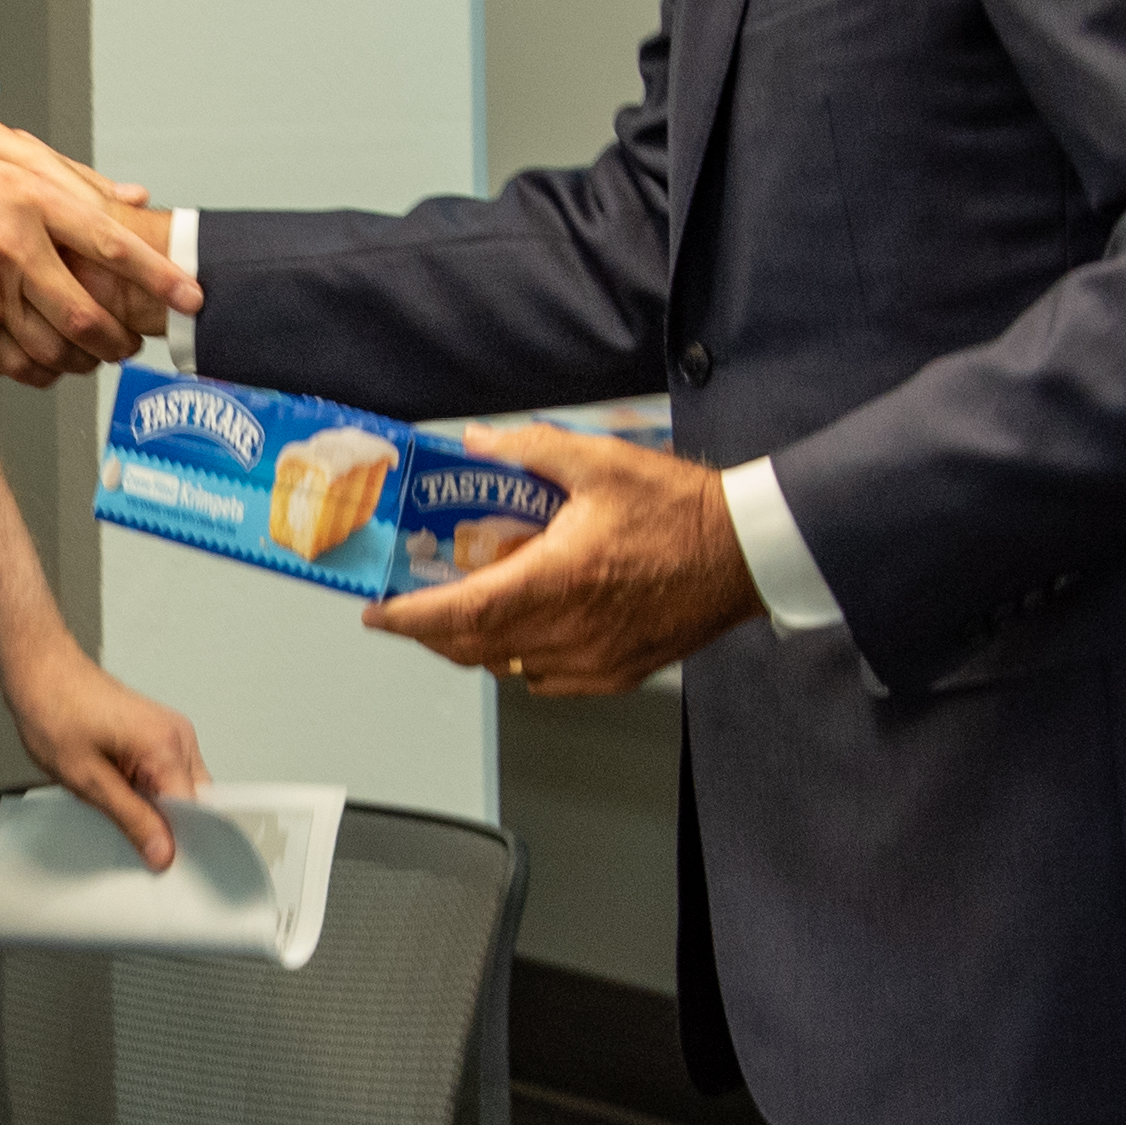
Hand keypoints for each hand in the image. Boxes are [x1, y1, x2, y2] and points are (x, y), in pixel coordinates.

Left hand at [0, 631, 203, 868]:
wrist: (40, 670)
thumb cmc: (54, 710)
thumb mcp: (87, 779)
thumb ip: (131, 818)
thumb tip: (161, 851)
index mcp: (166, 745)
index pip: (196, 812)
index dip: (178, 841)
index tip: (160, 860)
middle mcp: (177, 735)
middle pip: (192, 801)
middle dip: (162, 822)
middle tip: (125, 826)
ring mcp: (169, 731)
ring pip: (178, 789)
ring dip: (150, 803)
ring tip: (110, 793)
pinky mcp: (157, 732)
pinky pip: (164, 772)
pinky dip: (144, 786)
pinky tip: (114, 784)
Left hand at [359, 426, 757, 693]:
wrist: (747, 554)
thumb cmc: (681, 511)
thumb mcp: (599, 461)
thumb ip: (528, 451)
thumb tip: (474, 444)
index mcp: (558, 580)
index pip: (463, 614)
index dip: (411, 619)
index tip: (378, 613)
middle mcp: (570, 632)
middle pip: (474, 648)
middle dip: (430, 632)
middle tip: (408, 606)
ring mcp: (594, 661)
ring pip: (507, 667)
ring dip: (473, 646)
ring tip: (459, 612)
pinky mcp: (617, 674)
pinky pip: (546, 680)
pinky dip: (519, 661)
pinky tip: (521, 630)